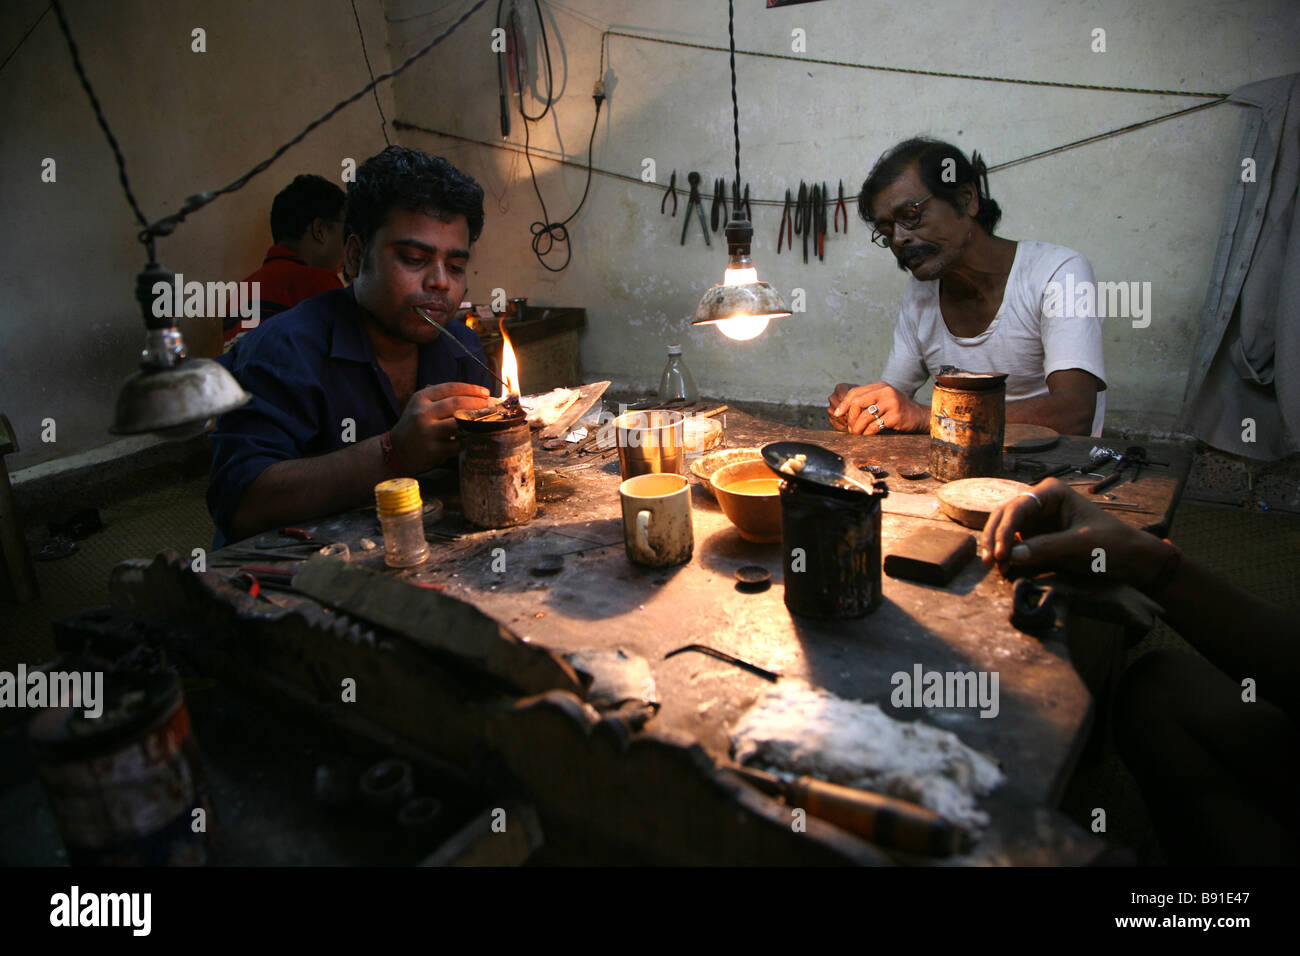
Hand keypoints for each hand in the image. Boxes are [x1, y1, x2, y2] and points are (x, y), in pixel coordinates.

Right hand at [390, 382, 490, 471]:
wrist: (396, 450)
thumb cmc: (414, 426)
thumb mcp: (421, 406)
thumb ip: (442, 400)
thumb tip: (476, 397)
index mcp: (421, 398)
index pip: (451, 388)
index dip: (471, 389)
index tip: (485, 392)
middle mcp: (423, 413)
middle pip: (457, 403)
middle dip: (478, 404)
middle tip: (491, 406)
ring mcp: (427, 432)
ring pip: (460, 423)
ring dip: (477, 421)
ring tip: (489, 420)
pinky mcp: (434, 449)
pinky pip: (458, 443)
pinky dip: (471, 439)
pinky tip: (479, 437)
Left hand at [829, 381, 927, 433]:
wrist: (920, 417)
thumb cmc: (898, 411)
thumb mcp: (884, 400)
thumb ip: (868, 401)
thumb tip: (843, 410)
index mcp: (880, 386)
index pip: (855, 391)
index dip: (844, 404)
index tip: (838, 414)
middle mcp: (886, 392)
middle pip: (857, 402)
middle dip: (850, 417)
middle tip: (850, 428)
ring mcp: (891, 403)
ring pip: (865, 416)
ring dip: (857, 428)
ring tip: (857, 434)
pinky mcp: (895, 416)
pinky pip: (874, 426)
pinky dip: (867, 433)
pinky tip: (867, 436)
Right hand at [979, 477, 1172, 585]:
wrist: (1131, 558)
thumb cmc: (1113, 543)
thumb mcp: (1082, 543)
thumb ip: (1048, 547)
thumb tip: (1013, 556)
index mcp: (1052, 492)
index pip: (1018, 507)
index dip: (1005, 530)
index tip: (1001, 554)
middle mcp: (1039, 502)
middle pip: (1004, 515)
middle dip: (994, 537)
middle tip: (989, 562)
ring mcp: (1036, 519)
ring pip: (1003, 528)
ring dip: (995, 546)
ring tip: (993, 566)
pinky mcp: (1036, 536)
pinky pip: (1012, 542)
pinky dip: (1005, 553)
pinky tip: (1003, 566)